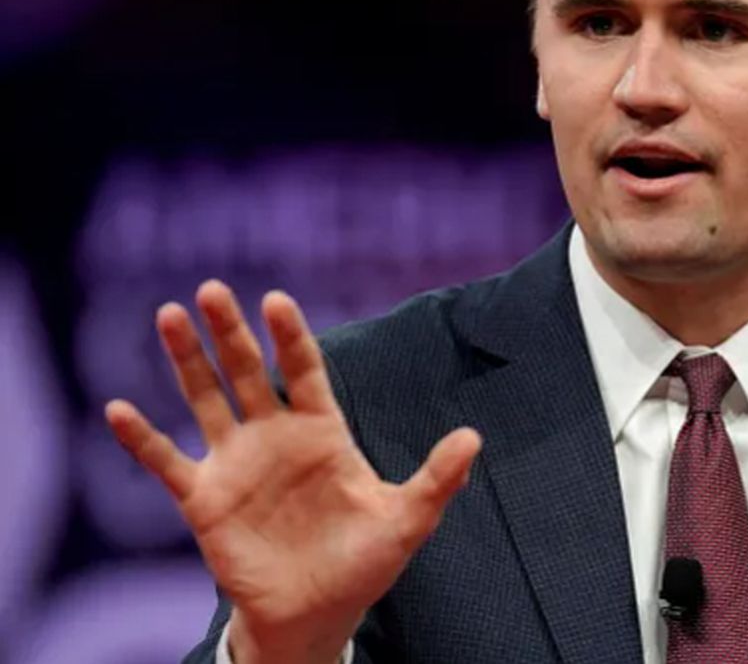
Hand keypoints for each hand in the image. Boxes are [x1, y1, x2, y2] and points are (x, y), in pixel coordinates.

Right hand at [105, 282, 480, 663]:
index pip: (305, 371)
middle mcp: (276, 437)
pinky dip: (141, 439)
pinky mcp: (205, 499)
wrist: (317, 614)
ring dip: (188, 360)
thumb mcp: (407, 520)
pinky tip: (117, 409)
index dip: (291, 337)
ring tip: (169, 314)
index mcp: (322, 433)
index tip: (276, 300)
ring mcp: (237, 464)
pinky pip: (166, 462)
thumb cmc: (364, 564)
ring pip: (207, 400)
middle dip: (232, 331)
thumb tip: (473, 438)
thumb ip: (437, 479)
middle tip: (214, 289)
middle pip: (250, 371)